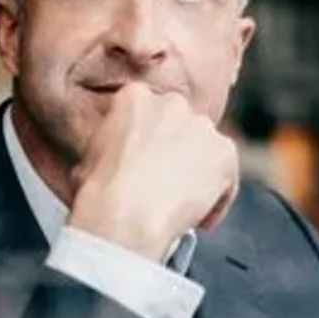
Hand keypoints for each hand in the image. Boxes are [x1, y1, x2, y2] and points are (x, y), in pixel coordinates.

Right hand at [66, 83, 239, 261]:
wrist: (125, 218)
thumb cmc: (100, 194)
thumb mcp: (91, 157)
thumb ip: (115, 145)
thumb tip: (122, 159)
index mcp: (133, 97)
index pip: (150, 114)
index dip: (149, 142)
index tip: (145, 163)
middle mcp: (171, 103)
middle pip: (182, 127)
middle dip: (177, 153)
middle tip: (165, 184)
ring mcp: (201, 126)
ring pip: (206, 151)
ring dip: (198, 174)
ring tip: (182, 206)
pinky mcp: (224, 151)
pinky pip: (226, 176)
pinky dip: (217, 199)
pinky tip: (199, 220)